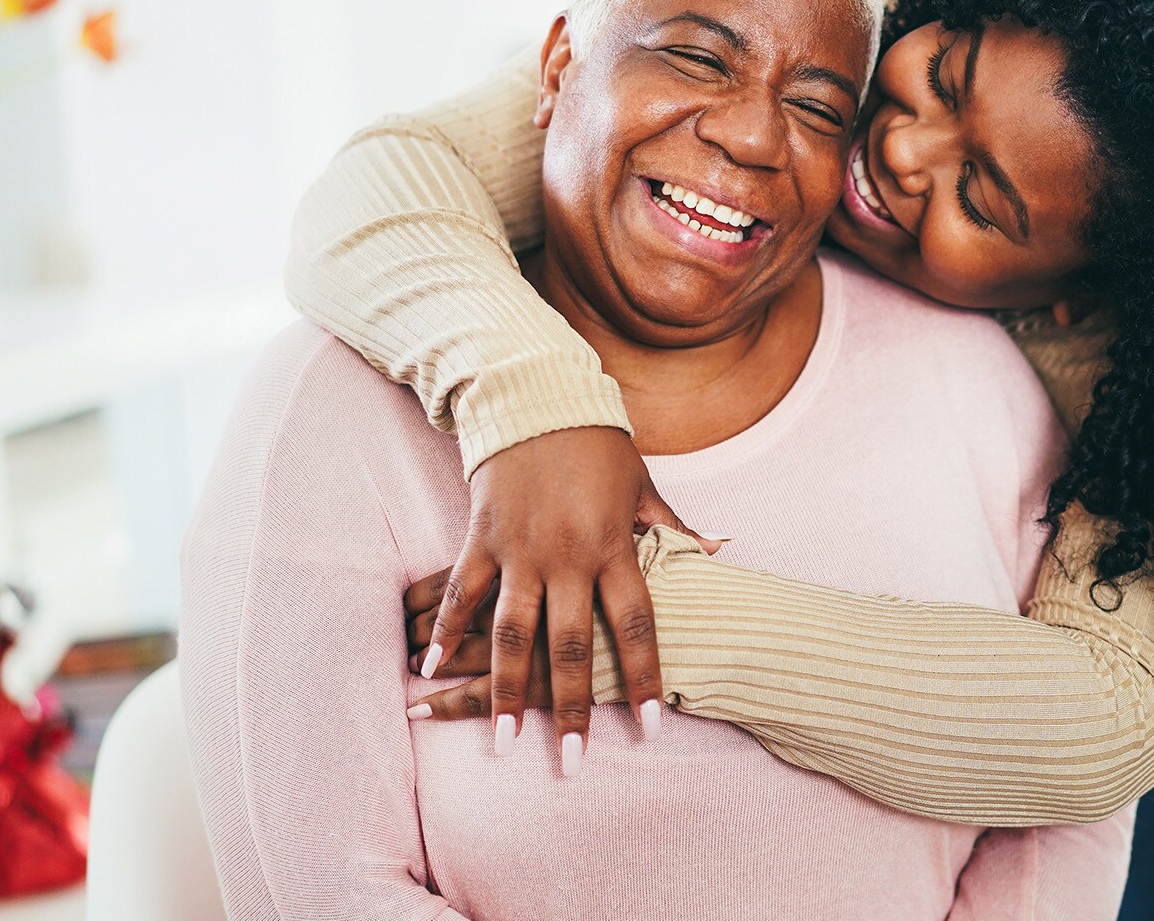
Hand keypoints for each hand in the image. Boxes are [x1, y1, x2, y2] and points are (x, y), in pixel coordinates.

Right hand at [415, 426, 705, 772]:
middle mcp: (565, 555)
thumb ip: (673, 528)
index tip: (649, 726)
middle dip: (570, 707)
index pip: (635, 625)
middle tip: (572, 761)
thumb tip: (721, 552)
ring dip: (506, 689)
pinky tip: (433, 670)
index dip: (642, 678)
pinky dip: (448, 633)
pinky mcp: (480, 537)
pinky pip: (462, 594)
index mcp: (613, 546)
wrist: (534, 392)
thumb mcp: (642, 484)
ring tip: (505, 739)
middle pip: (569, 646)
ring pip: (512, 632)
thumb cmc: (595, 441)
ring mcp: (518, 549)